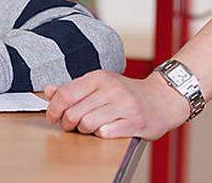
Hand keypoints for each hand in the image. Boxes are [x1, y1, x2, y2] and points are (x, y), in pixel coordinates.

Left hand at [44, 70, 191, 138]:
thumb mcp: (99, 84)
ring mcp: (124, 105)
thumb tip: (48, 91)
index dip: (53, 109)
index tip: (52, 117)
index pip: (65, 94)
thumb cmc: (126, 94)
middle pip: (74, 112)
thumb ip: (73, 88)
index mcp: (99, 78)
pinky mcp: (136, 122)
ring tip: (90, 127)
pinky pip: (106, 133)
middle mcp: (111, 89)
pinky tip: (107, 129)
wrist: (162, 99)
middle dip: (67, 123)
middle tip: (71, 126)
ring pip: (88, 124)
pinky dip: (102, 134)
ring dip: (84, 130)